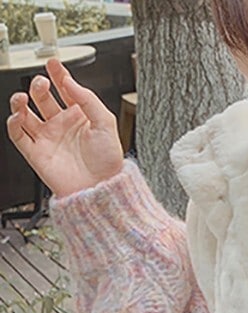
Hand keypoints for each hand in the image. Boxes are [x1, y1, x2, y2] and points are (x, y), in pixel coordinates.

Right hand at [6, 59, 123, 196]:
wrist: (103, 189)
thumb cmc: (109, 163)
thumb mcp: (106, 124)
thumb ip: (88, 100)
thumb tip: (69, 81)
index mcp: (79, 118)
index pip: (65, 90)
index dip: (58, 75)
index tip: (54, 63)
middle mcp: (61, 126)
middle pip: (42, 98)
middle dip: (39, 86)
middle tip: (42, 82)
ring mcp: (48, 138)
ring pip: (25, 114)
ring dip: (20, 102)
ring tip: (23, 97)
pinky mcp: (36, 153)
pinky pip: (18, 135)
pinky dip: (13, 122)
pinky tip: (18, 115)